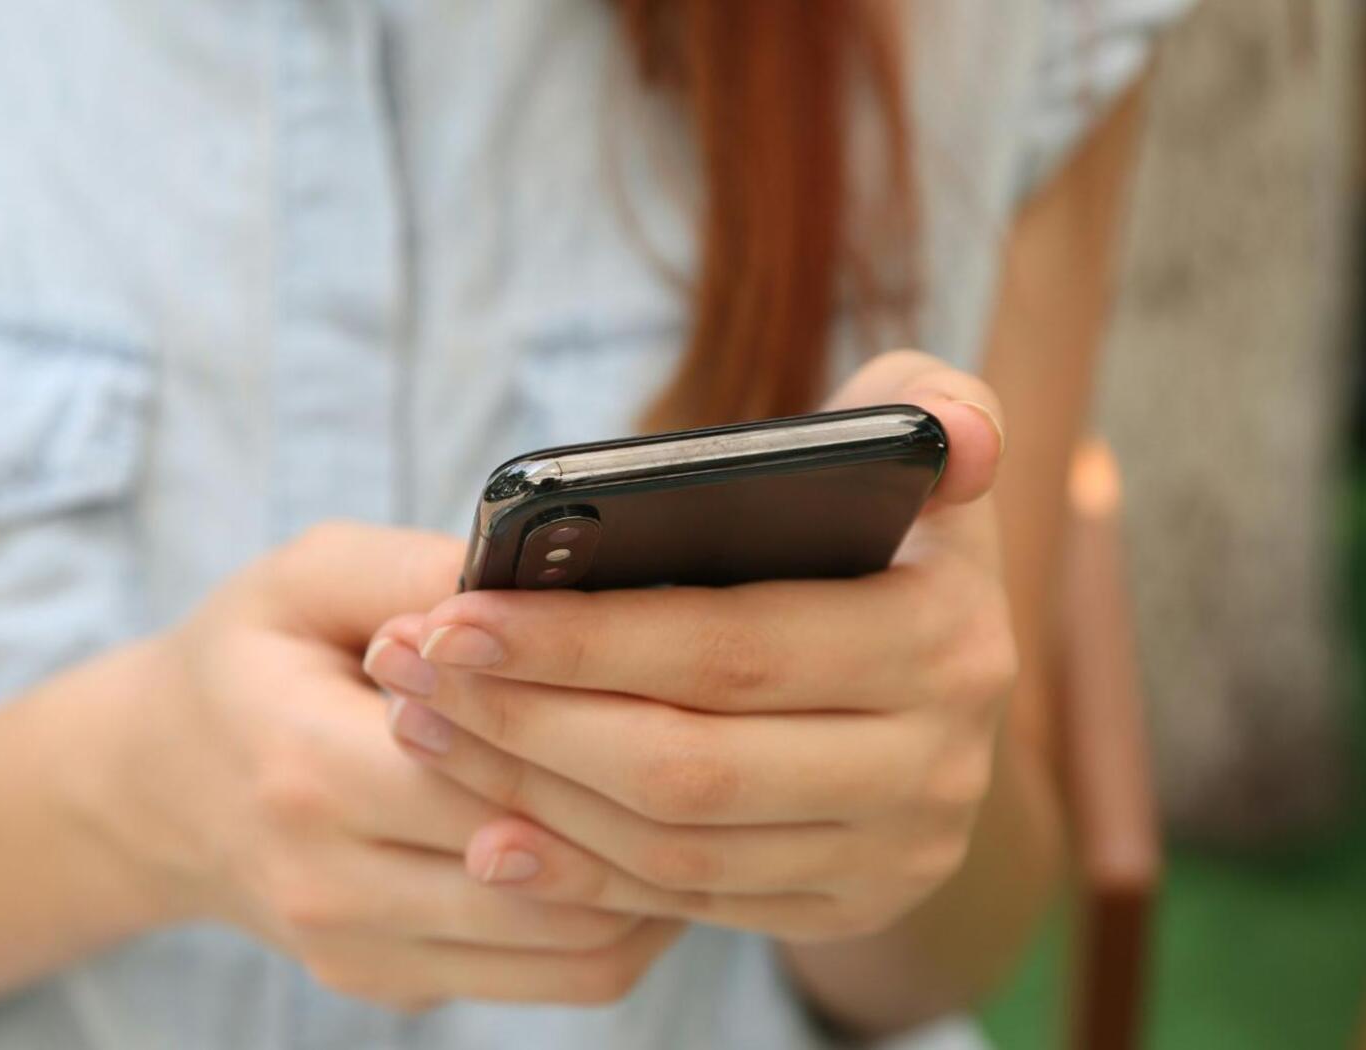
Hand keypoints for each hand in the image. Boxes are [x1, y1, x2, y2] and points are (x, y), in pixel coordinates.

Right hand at [76, 523, 684, 1009]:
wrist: (158, 787)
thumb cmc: (250, 659)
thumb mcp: (307, 576)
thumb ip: (421, 570)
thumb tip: (553, 578)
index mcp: (304, 766)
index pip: (493, 772)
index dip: (597, 729)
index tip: (683, 677)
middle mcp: (329, 883)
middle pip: (550, 871)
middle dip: (651, 809)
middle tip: (731, 741)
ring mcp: (361, 953)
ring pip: (573, 949)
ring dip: (658, 880)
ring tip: (707, 799)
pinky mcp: (393, 987)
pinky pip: (552, 980)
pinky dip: (621, 922)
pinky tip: (650, 849)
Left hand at [363, 352, 1015, 942]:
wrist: (938, 673)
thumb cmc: (883, 526)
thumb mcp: (916, 443)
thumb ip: (927, 400)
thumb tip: (956, 439)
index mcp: (946, 637)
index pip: (731, 649)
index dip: (580, 639)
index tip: (452, 615)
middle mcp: (937, 763)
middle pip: (687, 764)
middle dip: (525, 721)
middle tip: (409, 671)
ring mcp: (897, 851)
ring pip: (675, 844)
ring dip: (530, 794)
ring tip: (425, 727)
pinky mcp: (848, 906)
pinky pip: (690, 904)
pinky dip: (580, 872)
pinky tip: (489, 830)